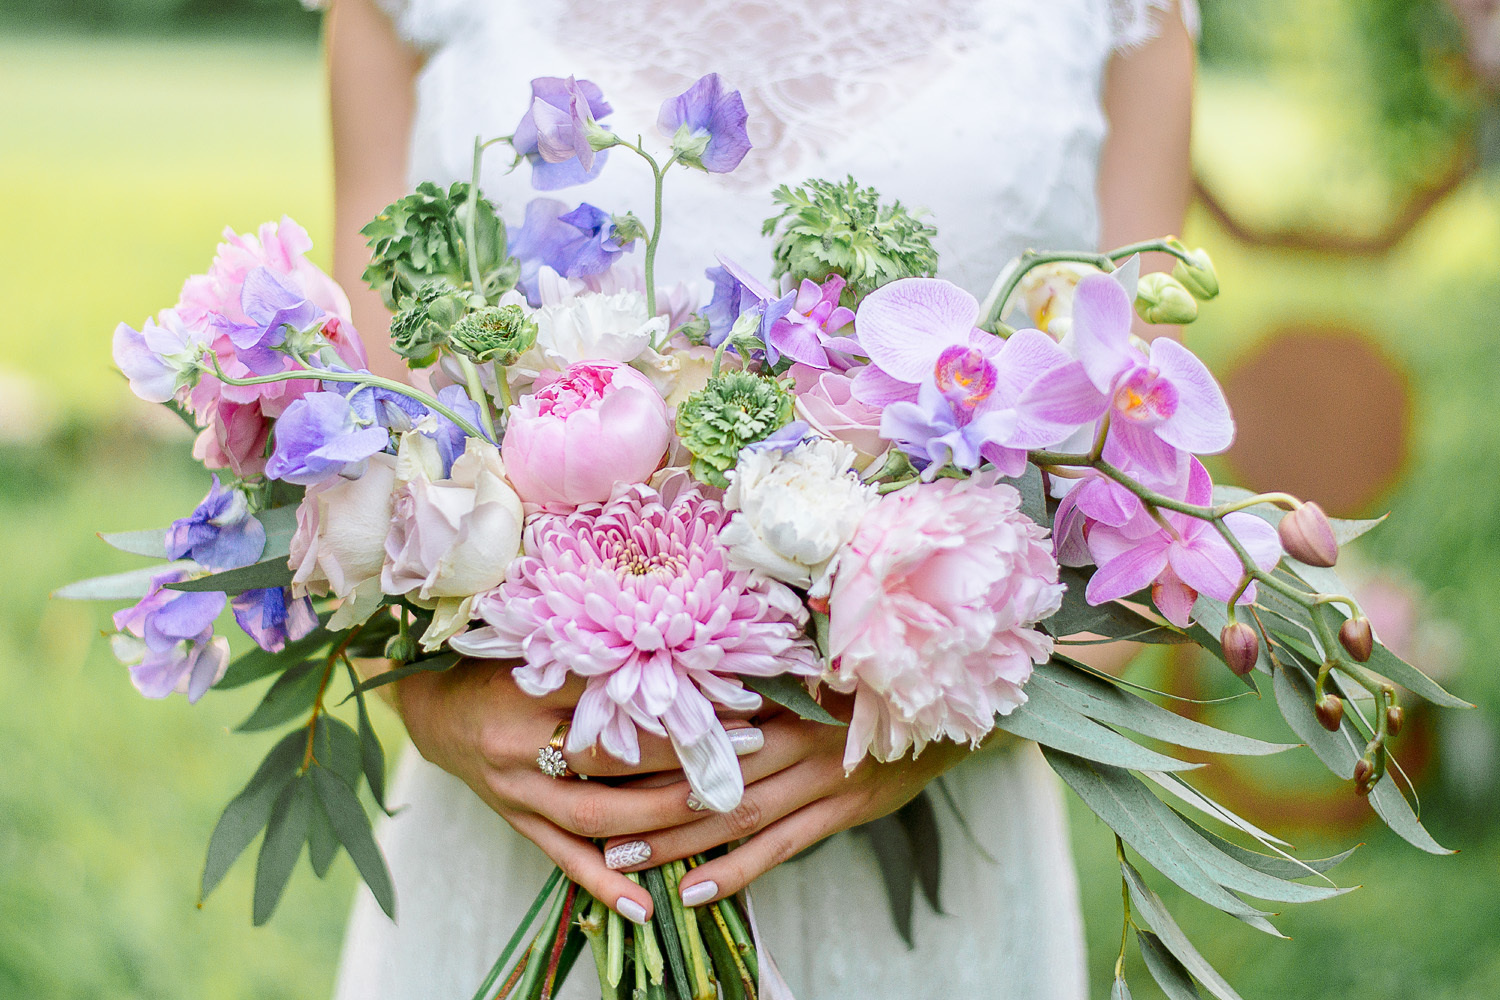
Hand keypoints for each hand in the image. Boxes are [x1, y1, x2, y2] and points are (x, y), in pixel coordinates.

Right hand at [397, 657, 743, 922]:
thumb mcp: (542, 648)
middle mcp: (518, 742)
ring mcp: (516, 791)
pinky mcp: (517, 823)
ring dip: (663, 817)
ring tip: (721, 807)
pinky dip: (605, 884)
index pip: (612, 693)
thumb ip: (598, 658)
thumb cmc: (502, 669)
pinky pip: (563, 859)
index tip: (732, 692)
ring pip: (596, 815)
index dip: (674, 696)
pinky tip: (646, 905)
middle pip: (611, 757)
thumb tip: (687, 659)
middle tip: (748, 746)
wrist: (435, 710)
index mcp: (528, 686)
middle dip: (684, 756)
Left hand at [600, 697, 976, 908]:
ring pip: (735, 811)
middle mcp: (796, 730)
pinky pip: (781, 847)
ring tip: (620, 856)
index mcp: (783, 688)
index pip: (702, 708)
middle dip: (642, 789)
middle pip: (706, 763)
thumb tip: (694, 667)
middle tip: (584, 806)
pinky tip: (695, 891)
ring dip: (675, 838)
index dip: (646, 725)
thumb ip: (764, 673)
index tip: (590, 734)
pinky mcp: (843, 811)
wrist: (950, 708)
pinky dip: (736, 871)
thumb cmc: (872, 682)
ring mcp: (820, 775)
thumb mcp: (820, 663)